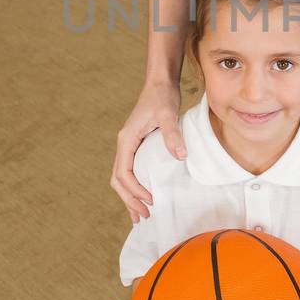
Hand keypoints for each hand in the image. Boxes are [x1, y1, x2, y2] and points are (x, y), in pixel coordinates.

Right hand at [110, 79, 187, 223]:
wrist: (160, 82)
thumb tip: (181, 156)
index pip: (124, 173)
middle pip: (119, 180)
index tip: (150, 200)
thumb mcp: (168, 113)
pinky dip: (134, 187)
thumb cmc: (162, 96)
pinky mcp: (138, 145)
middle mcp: (124, 145)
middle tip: (144, 217)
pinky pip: (131, 171)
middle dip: (129, 200)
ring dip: (130, 197)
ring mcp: (130, 146)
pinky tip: (144, 196)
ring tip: (140, 215)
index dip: (135, 190)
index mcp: (126, 140)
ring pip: (122, 178)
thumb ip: (172, 134)